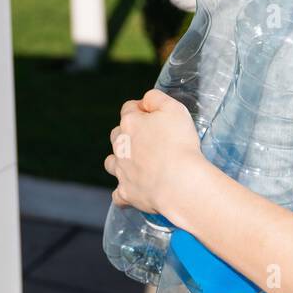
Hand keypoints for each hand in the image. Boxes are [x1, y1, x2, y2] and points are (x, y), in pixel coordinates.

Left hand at [103, 89, 202, 215]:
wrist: (180, 182)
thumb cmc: (180, 144)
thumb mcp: (174, 109)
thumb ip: (156, 98)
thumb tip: (145, 100)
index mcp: (131, 123)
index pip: (129, 109)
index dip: (141, 109)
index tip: (153, 115)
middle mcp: (121, 146)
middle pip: (117, 134)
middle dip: (130, 135)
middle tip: (150, 140)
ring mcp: (122, 171)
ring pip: (112, 162)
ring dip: (121, 161)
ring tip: (139, 164)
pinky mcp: (126, 192)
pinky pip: (119, 194)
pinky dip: (125, 192)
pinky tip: (135, 190)